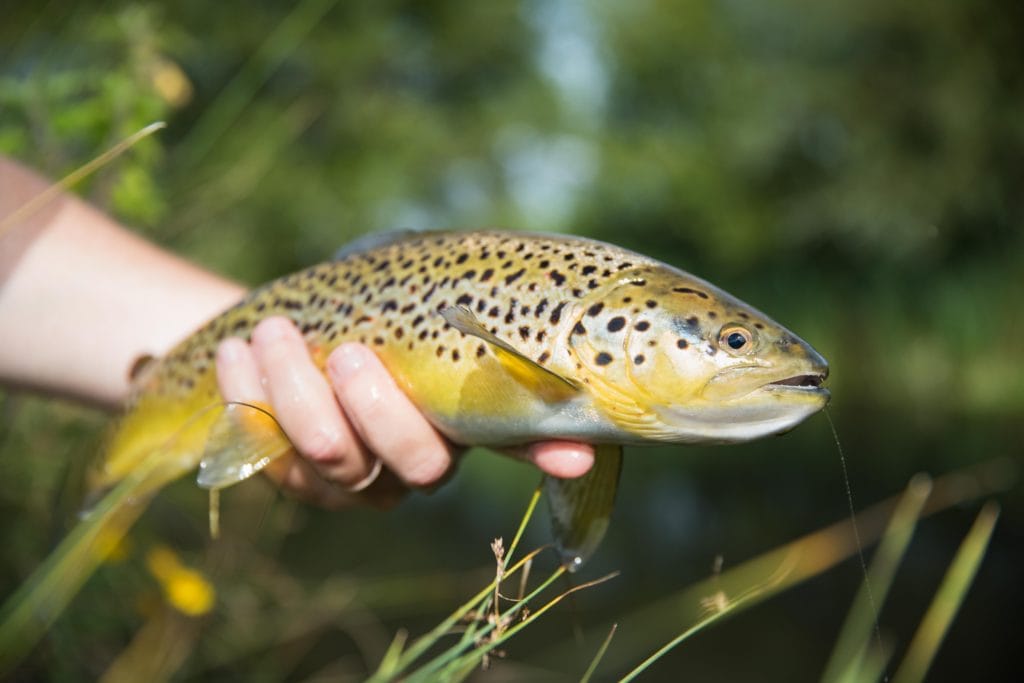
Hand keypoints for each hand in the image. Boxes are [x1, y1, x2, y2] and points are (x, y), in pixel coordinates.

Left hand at [215, 317, 593, 508]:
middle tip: (350, 351)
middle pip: (421, 466)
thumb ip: (444, 295)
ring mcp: (357, 481)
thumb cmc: (355, 305)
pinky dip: (251, 402)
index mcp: (461, 414)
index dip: (550, 450)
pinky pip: (276, 458)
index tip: (576, 455)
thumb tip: (510, 279)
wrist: (275, 328)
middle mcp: (418, 461)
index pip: (521, 439)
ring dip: (301, 396)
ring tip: (271, 334)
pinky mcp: (295, 481)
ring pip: (340, 464)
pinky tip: (240, 353)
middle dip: (380, 410)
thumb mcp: (402, 288)